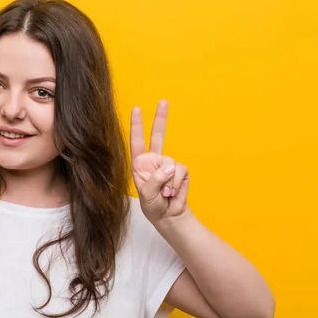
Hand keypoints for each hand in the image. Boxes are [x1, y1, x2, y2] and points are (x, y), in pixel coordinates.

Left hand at [130, 100, 189, 224]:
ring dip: (168, 182)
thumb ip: (155, 180)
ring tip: (164, 194)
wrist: (169, 216)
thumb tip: (170, 167)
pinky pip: (180, 172)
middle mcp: (154, 161)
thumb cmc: (153, 206)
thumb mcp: (147, 195)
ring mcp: (168, 165)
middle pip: (158, 136)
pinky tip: (172, 193)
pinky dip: (176, 184)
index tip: (136, 109)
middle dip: (160, 118)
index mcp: (140, 164)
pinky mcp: (181, 171)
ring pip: (171, 163)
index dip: (136, 125)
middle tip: (163, 101)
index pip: (137, 142)